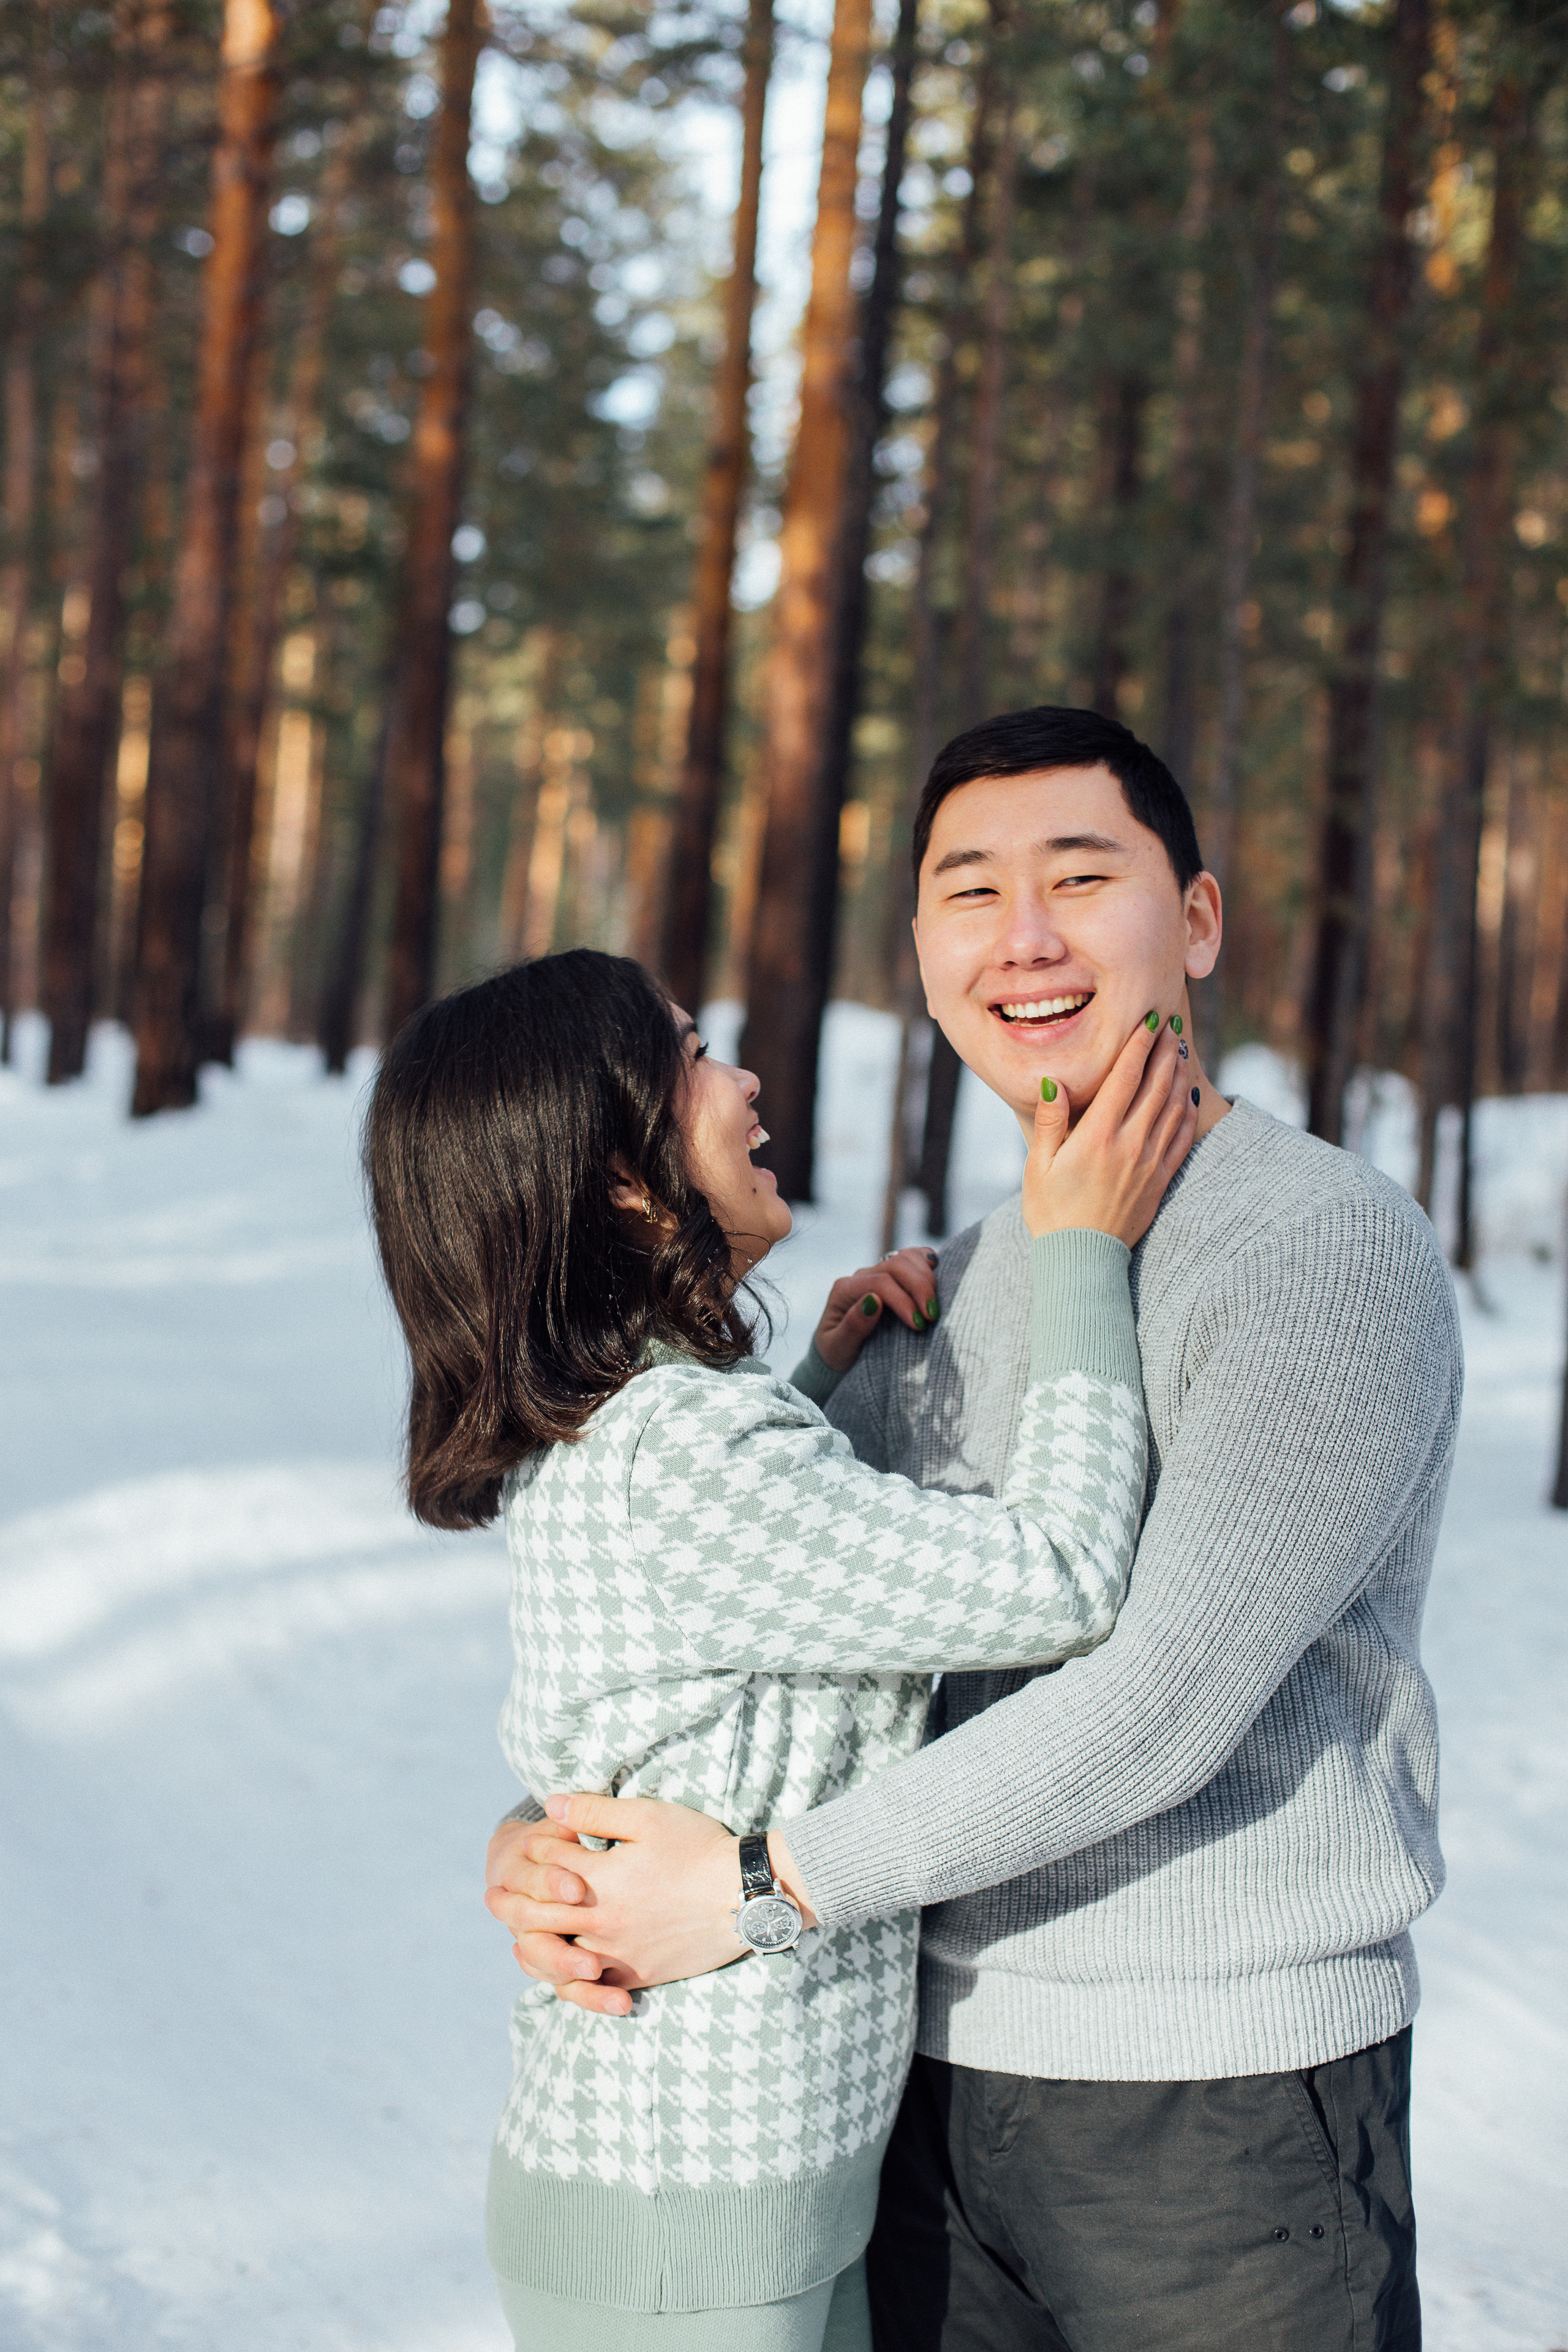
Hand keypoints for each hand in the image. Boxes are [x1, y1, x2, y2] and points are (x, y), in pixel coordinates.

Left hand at [484, 1794, 815, 2016]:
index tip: (526, 1841)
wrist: (744, 1896)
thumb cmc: (698, 1848)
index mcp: (600, 1879)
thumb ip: (594, 1810)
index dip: (536, 1849)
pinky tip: (561, 1975)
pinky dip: (569, 1982)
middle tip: (491, 1898)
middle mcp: (601, 1921)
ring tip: (514, 1939)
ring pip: (560, 1956)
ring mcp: (618, 1952)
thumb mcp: (647, 1817)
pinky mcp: (637, 1974)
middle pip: (543, 1913)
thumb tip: (551, 1803)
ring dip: (532, 1946)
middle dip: (515, 1901)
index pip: (551, 1862)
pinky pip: (592, 1987)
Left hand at [812, 1244, 941, 1373]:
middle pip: (896, 1265)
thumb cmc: (837, 1354)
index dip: (903, 1300)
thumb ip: (853, 1326)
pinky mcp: (894, 1277)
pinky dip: (928, 1263)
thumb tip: (873, 1301)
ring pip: (907, 1257)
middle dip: (919, 1287)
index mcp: (844, 1290)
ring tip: (935, 1305)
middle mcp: (861, 1276)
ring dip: (927, 1277)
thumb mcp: (838, 1348)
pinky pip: (914, 1259)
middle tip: (933, 1316)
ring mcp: (878, 1272)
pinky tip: (938, 1276)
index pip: (879, 1282)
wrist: (839, 1355)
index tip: (919, 1324)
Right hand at [1022, 1014, 1196, 1246]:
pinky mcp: (1160, 1180)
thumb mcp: (1038, 1166)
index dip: (1139, 1045)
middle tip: (1172, 1023)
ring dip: (1178, 1075)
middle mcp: (1129, 1144)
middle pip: (1155, 1086)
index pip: (1125, 1078)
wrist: (1081, 1260)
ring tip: (1181, 1050)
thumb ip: (1049, 1122)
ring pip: (1172, 1107)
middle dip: (1165, 1051)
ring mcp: (1149, 1163)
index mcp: (1097, 1136)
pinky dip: (1187, 1113)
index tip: (1150, 1018)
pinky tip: (1189, 1096)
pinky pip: (1181, 1139)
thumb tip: (1054, 1082)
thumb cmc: (1051, 1212)